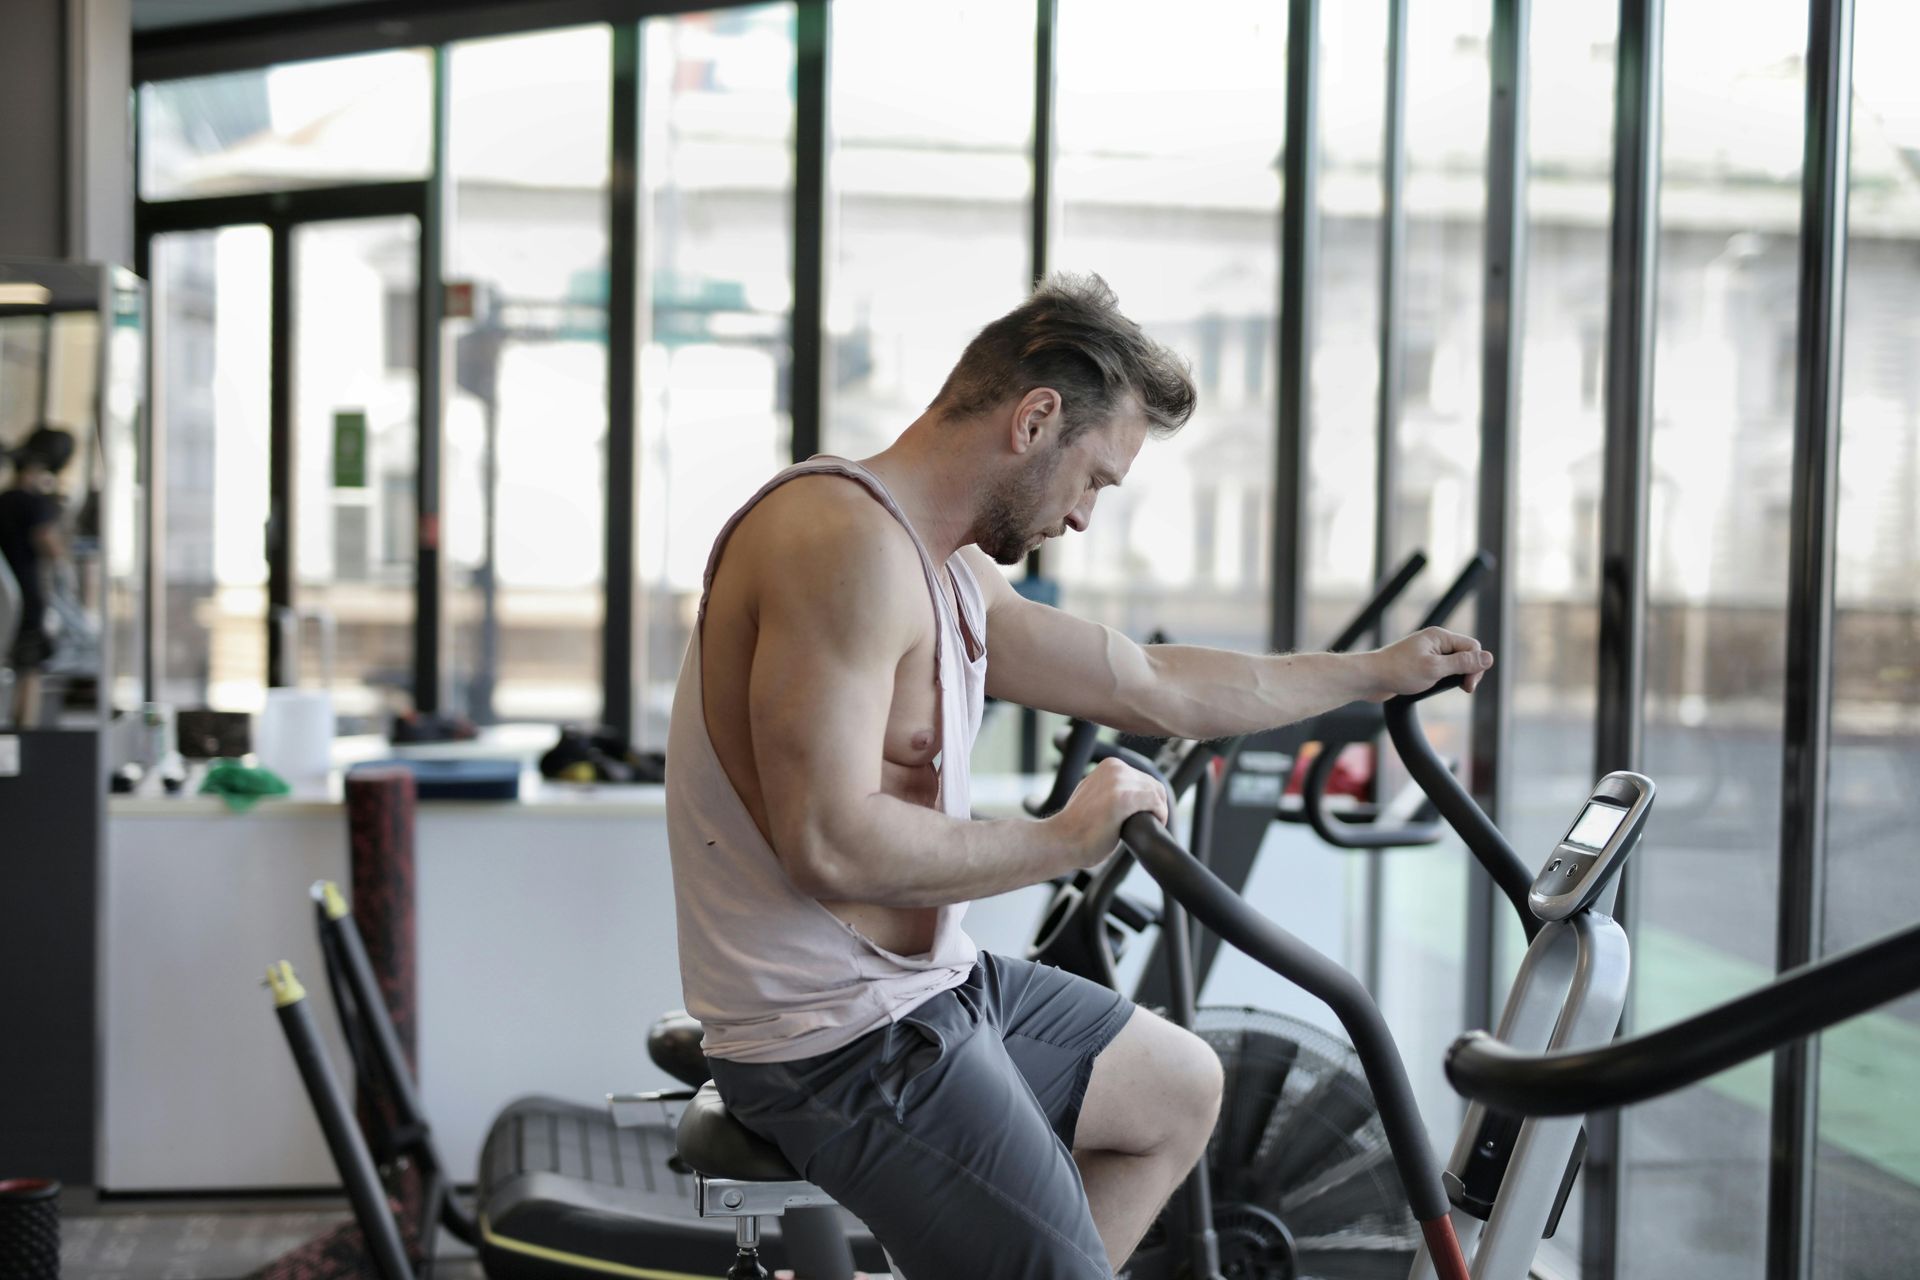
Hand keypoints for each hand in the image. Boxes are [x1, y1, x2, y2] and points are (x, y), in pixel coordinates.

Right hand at [1053, 757, 1170, 868]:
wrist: (1061, 840)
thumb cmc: (1077, 826)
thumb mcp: (1093, 795)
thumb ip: (1112, 790)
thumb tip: (1132, 796)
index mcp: (1109, 765)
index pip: (1143, 777)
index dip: (1150, 798)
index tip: (1148, 814)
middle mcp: (1115, 768)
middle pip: (1152, 784)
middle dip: (1156, 804)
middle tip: (1152, 822)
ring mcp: (1119, 781)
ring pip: (1156, 793)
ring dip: (1158, 811)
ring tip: (1150, 825)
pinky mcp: (1124, 798)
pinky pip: (1155, 803)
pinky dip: (1160, 815)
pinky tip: (1153, 825)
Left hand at [1366, 627, 1493, 699]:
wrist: (1370, 679)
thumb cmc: (1399, 672)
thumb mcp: (1435, 669)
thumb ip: (1463, 663)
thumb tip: (1489, 658)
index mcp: (1439, 636)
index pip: (1472, 647)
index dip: (1475, 666)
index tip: (1468, 686)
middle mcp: (1434, 641)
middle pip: (1465, 654)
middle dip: (1468, 672)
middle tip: (1464, 689)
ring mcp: (1427, 653)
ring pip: (1453, 664)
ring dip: (1455, 677)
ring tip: (1444, 687)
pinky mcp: (1420, 664)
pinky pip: (1441, 670)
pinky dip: (1443, 680)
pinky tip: (1435, 687)